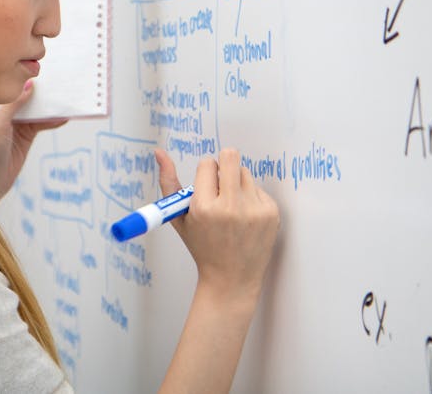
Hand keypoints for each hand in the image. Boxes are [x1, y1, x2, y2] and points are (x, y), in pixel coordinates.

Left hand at [0, 80, 67, 205]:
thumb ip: (13, 105)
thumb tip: (28, 84)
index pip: (8, 87)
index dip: (21, 77)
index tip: (38, 69)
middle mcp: (3, 112)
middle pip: (25, 96)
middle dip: (40, 90)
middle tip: (57, 80)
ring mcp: (16, 123)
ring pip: (36, 109)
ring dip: (49, 105)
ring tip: (65, 96)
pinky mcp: (26, 136)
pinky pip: (41, 124)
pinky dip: (52, 120)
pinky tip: (63, 116)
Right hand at [154, 147, 279, 303]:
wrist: (232, 279)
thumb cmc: (202, 247)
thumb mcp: (179, 218)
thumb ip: (168, 182)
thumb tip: (159, 152)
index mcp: (204, 207)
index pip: (207, 164)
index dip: (205, 172)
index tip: (206, 186)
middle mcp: (230, 207)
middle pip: (231, 157)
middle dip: (224, 163)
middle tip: (222, 181)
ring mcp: (254, 210)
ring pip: (245, 173)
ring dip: (237, 184)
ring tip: (232, 208)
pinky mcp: (271, 213)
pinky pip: (259, 189)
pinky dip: (251, 198)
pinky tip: (245, 219)